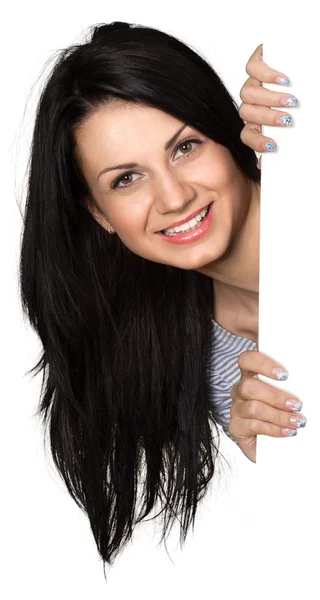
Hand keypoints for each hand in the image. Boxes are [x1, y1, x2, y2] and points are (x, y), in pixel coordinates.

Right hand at [227, 350, 306, 462]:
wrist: (274, 445)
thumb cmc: (282, 414)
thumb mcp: (286, 397)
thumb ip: (290, 388)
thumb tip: (308, 386)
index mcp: (251, 376)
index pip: (247, 360)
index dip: (262, 364)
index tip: (284, 375)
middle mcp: (241, 391)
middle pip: (248, 386)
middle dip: (276, 396)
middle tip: (296, 404)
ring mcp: (237, 409)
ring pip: (253, 408)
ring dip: (278, 415)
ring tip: (297, 421)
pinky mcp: (236, 427)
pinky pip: (254, 426)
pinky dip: (274, 429)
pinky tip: (287, 431)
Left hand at [239, 43, 297, 167]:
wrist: (312, 63)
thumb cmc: (309, 99)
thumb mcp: (303, 125)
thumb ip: (295, 142)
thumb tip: (276, 164)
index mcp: (259, 120)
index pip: (248, 135)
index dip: (257, 143)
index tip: (274, 147)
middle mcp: (254, 102)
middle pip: (246, 114)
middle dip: (268, 118)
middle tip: (288, 120)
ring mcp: (255, 81)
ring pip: (247, 93)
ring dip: (269, 99)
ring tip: (291, 100)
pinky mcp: (259, 60)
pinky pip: (253, 67)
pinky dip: (266, 73)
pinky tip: (283, 80)